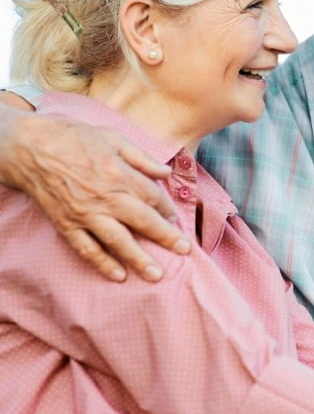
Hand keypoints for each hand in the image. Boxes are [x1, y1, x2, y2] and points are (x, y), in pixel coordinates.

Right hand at [0, 108, 184, 280]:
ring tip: (156, 275)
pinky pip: (87, 248)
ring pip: (118, 241)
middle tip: (184, 250)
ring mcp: (85, 214)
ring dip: (139, 259)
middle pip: (143, 221)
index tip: (173, 216)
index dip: (166, 208)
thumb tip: (166, 172)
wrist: (29, 148)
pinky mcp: (66, 224)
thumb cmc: (73, 138)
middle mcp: (105, 197)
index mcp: (119, 174)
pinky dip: (103, 264)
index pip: (153, 197)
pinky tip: (119, 276)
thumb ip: (142, 158)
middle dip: (166, 238)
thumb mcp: (113, 137)